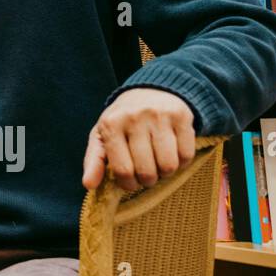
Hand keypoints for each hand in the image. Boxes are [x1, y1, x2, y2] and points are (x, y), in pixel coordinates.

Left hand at [82, 87, 196, 191]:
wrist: (149, 90)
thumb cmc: (123, 121)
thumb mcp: (102, 136)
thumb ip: (93, 161)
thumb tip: (88, 184)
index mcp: (111, 124)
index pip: (122, 170)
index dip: (128, 184)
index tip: (130, 182)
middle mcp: (134, 118)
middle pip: (147, 171)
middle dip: (147, 180)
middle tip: (146, 174)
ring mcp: (159, 116)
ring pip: (168, 165)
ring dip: (165, 173)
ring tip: (158, 164)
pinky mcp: (181, 116)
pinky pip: (186, 155)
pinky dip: (181, 162)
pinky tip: (173, 153)